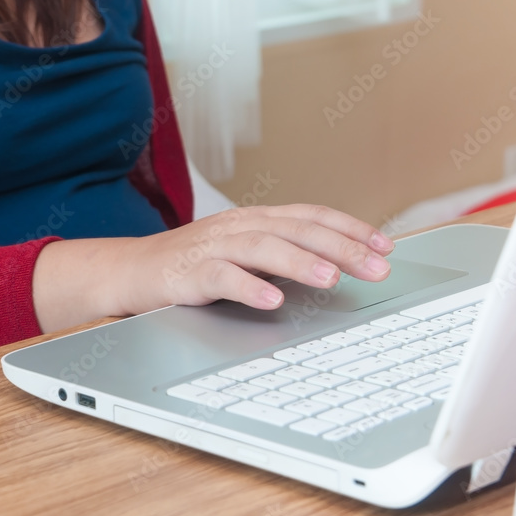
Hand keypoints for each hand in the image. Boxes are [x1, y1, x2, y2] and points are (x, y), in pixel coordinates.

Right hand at [115, 204, 394, 314]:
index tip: (384, 245)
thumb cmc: (192, 266)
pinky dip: (248, 286)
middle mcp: (236, 227)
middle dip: (340, 246)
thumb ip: (281, 256)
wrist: (130, 271)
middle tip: (376, 266)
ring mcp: (211, 247)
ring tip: (332, 278)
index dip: (349, 228)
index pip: (310, 216)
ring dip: (300, 261)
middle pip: (295, 229)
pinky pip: (220, 276)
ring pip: (262, 246)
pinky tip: (272, 299)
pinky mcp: (187, 272)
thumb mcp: (242, 254)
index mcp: (255, 220)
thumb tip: (336, 267)